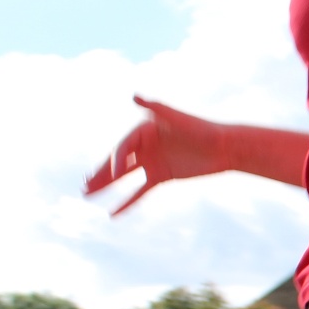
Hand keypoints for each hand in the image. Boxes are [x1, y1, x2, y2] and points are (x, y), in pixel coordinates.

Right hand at [85, 96, 227, 215]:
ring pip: (124, 177)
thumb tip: (134, 95)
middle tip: (83, 186)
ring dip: (106, 186)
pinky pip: (140, 191)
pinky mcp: (161, 176)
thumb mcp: (178, 119)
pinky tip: (113, 214)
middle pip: (118, 161)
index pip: (124, 146)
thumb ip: (156, 107)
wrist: (225, 147)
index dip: (117, 159)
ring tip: (87, 196)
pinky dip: (127, 202)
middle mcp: (145, 145)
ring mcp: (152, 162)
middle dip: (100, 174)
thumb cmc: (202, 129)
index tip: (115, 173)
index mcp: (144, 129)